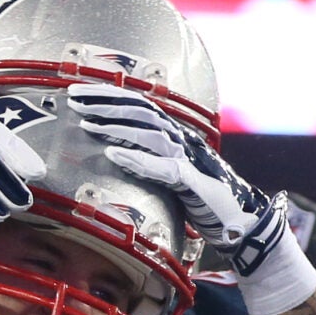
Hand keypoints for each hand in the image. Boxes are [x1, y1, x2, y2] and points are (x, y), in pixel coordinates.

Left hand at [68, 85, 303, 268]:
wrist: (241, 223)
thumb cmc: (202, 201)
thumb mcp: (168, 175)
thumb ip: (146, 160)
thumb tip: (113, 151)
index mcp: (173, 135)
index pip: (138, 104)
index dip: (108, 95)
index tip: (78, 91)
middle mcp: (181, 139)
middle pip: (141, 109)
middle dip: (106, 101)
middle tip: (74, 98)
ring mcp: (188, 158)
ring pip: (150, 132)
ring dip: (116, 126)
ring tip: (87, 124)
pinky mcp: (193, 182)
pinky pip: (162, 166)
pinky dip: (137, 159)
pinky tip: (112, 154)